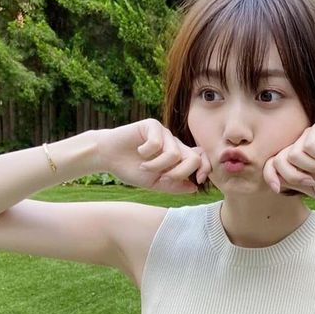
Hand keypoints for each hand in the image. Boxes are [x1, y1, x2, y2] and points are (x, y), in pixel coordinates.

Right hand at [95, 119, 210, 193]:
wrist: (108, 157)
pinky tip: (139, 151)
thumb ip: (174, 186)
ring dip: (157, 166)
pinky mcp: (152, 125)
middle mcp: (174, 144)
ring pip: (174, 154)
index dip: (205, 169)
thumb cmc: (132, 169)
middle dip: (180, 173)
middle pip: (193, 158)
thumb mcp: (155, 183)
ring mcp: (164, 134)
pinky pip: (158, 142)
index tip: (199, 180)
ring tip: (144, 166)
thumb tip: (194, 188)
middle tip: (163, 179)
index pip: (201, 159)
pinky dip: (147, 152)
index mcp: (179, 158)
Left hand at [263, 120, 314, 198]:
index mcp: (295, 161)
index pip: (271, 165)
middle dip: (294, 176)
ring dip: (311, 166)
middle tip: (312, 180)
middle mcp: (299, 146)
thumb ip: (291, 182)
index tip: (277, 188)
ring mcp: (307, 136)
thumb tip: (272, 176)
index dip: (270, 176)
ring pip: (293, 154)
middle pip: (278, 161)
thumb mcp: (311, 188)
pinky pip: (308, 145)